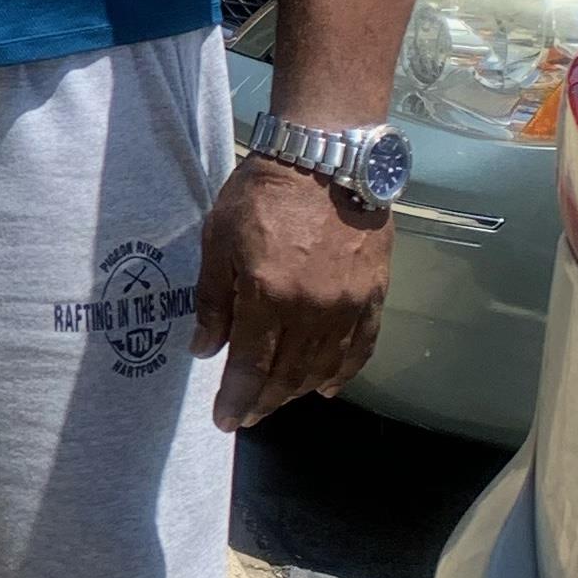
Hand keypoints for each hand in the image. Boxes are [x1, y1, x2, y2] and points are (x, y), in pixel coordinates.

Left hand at [193, 151, 391, 431]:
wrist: (325, 157)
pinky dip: (342, 373)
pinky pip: (360, 348)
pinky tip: (325, 387)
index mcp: (267, 296)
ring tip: (277, 400)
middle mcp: (312, 310)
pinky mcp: (374, 295)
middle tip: (246, 415)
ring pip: (323, 368)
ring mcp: (348, 305)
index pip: (250, 366)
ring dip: (297, 391)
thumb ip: (212, 299)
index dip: (236, 398)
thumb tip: (204, 349)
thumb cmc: (261, 193)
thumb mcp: (218, 239)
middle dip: (264, 402)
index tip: (225, 420)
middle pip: (287, 375)